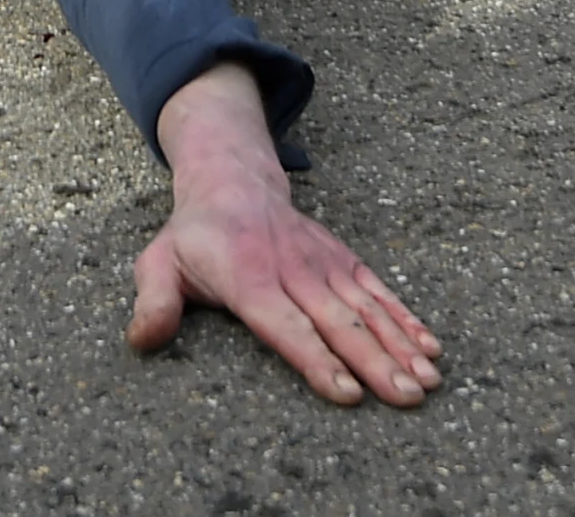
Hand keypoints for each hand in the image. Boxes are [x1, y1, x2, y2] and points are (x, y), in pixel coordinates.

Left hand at [130, 62, 440, 407]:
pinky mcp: (342, 258)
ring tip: (428, 379)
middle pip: (337, 322)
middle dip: (375, 362)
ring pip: (366, 307)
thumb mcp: (158, 262)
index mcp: (248, 276)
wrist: (233, 178)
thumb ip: (154, 301)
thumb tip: (143, 340)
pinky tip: (430, 344)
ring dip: (401, 344)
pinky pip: (379, 288)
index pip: (285, 325)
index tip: (347, 392)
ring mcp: (322, 262)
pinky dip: (406, 315)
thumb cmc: (194, 236)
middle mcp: (292, 269)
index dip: (316, 359)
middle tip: (406, 396)